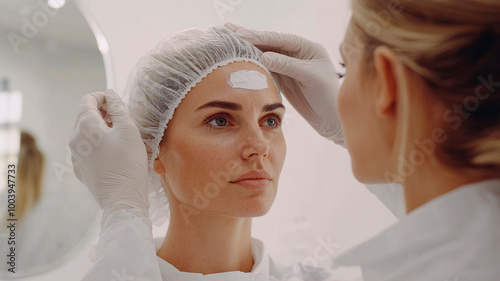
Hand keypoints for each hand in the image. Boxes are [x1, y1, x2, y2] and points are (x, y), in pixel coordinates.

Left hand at [69, 89, 149, 217]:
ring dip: (100, 129)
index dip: (102, 97)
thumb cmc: (128, 163)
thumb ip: (118, 108)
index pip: (87, 100)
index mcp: (85, 126)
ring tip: (120, 136)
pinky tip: (114, 153)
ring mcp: (75, 156)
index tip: (117, 102)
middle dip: (102, 113)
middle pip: (85, 116)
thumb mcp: (129, 130)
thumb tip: (110, 94)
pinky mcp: (80, 169)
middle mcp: (74, 139)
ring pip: (85, 133)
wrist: (122, 199)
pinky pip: (86, 149)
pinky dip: (98, 144)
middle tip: (122, 119)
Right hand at [224, 22, 344, 145]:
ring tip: (228, 40)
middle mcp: (296, 53)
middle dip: (249, 37)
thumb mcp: (310, 77)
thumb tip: (264, 55)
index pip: (280, 39)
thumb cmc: (328, 96)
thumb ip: (287, 65)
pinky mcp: (283, 78)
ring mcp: (288, 65)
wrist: (331, 119)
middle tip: (227, 29)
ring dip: (247, 48)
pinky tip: (238, 59)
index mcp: (307, 47)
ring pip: (265, 54)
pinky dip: (251, 63)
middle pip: (269, 43)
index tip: (241, 35)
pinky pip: (264, 68)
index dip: (260, 37)